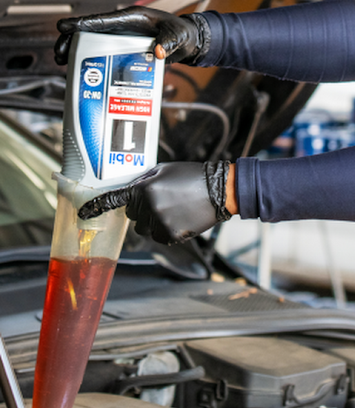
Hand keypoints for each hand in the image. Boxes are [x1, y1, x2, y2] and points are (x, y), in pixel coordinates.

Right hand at [54, 6, 208, 65]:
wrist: (188, 41)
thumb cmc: (182, 33)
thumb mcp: (179, 36)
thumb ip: (170, 42)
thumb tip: (159, 52)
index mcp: (132, 17)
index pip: (103, 20)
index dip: (82, 23)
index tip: (63, 27)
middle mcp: (123, 26)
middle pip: (91, 32)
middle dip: (73, 41)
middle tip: (60, 54)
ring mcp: (122, 38)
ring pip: (93, 43)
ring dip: (78, 52)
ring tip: (63, 63)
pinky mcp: (125, 50)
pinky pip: (104, 54)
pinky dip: (92, 62)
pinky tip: (83, 73)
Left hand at [78, 161, 231, 244]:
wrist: (219, 190)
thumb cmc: (193, 176)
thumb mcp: (164, 170)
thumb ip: (143, 180)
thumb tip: (128, 192)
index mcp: (145, 187)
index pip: (114, 200)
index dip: (96, 207)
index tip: (82, 214)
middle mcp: (149, 206)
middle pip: (133, 216)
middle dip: (144, 210)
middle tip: (164, 201)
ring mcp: (160, 222)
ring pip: (145, 229)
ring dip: (155, 222)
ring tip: (176, 210)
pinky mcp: (171, 235)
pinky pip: (160, 237)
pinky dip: (168, 231)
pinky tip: (181, 219)